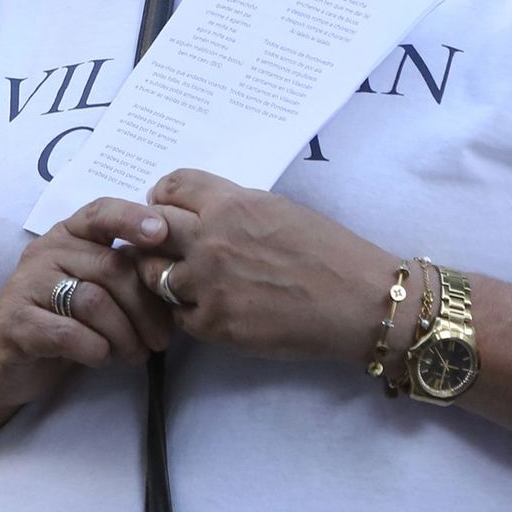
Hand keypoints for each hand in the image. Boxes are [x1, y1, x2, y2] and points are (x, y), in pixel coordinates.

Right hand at [0, 197, 175, 427]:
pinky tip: (100, 358)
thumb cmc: (62, 321)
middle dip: (145, 308)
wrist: (4, 359)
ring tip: (134, 355)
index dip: (132, 218)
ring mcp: (27, 284)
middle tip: (160, 341)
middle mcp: (46, 251)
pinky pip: (69, 333)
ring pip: (94, 302)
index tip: (162, 234)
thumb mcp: (94, 289)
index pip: (100, 212)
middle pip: (111, 268)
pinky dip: (96, 350)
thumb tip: (174, 281)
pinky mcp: (16, 322)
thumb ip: (123, 277)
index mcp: (68, 235)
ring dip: (124, 335)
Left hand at [131, 169, 394, 363]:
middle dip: (153, 234)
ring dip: (164, 274)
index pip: (170, 187)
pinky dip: (187, 310)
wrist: (362, 301)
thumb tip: (196, 208)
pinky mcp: (215, 324)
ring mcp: (208, 285)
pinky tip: (208, 307)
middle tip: (164, 244)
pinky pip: (178, 314)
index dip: (165, 197)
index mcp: (229, 204)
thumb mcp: (277, 207)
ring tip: (185, 279)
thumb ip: (230, 205)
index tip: (166, 207)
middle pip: (150, 229)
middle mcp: (210, 240)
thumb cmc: (329, 251)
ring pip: (154, 273)